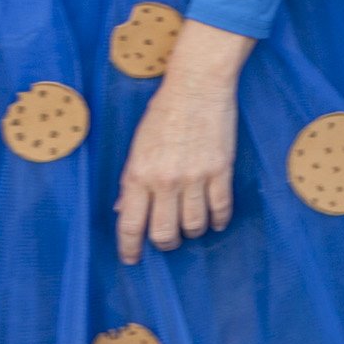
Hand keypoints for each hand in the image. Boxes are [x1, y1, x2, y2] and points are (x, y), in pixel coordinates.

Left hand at [115, 21, 251, 263]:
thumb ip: (131, 180)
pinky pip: (221, 208)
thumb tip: (123, 208)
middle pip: (164, 232)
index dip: (130, 248)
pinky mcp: (221, 169)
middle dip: (165, 243)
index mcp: (139, 174)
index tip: (132, 259)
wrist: (198, 84)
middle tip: (167, 242)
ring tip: (191, 228)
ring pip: (193, 224)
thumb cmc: (164, 111)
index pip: (130, 224)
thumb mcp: (138, 146)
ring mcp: (195, 176)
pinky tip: (215, 221)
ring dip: (192, 232)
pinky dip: (218, 220)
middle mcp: (165, 180)